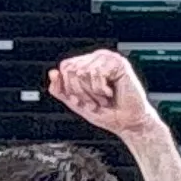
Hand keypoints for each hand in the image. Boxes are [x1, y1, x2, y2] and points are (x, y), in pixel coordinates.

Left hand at [46, 50, 163, 140]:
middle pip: (71, 70)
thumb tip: (52, 73)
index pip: (64, 68)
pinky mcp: (119, 63)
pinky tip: (111, 93)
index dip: (69, 88)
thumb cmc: (106, 113)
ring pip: (82, 72)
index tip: (81, 100)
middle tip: (94, 102)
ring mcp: (108, 58)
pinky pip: (96, 73)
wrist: (128, 123)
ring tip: (103, 98)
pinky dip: (101, 90)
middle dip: (80, 92)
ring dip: (91, 93)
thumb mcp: (76, 103)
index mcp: (87, 64)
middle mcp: (97, 58)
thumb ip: (60, 90)